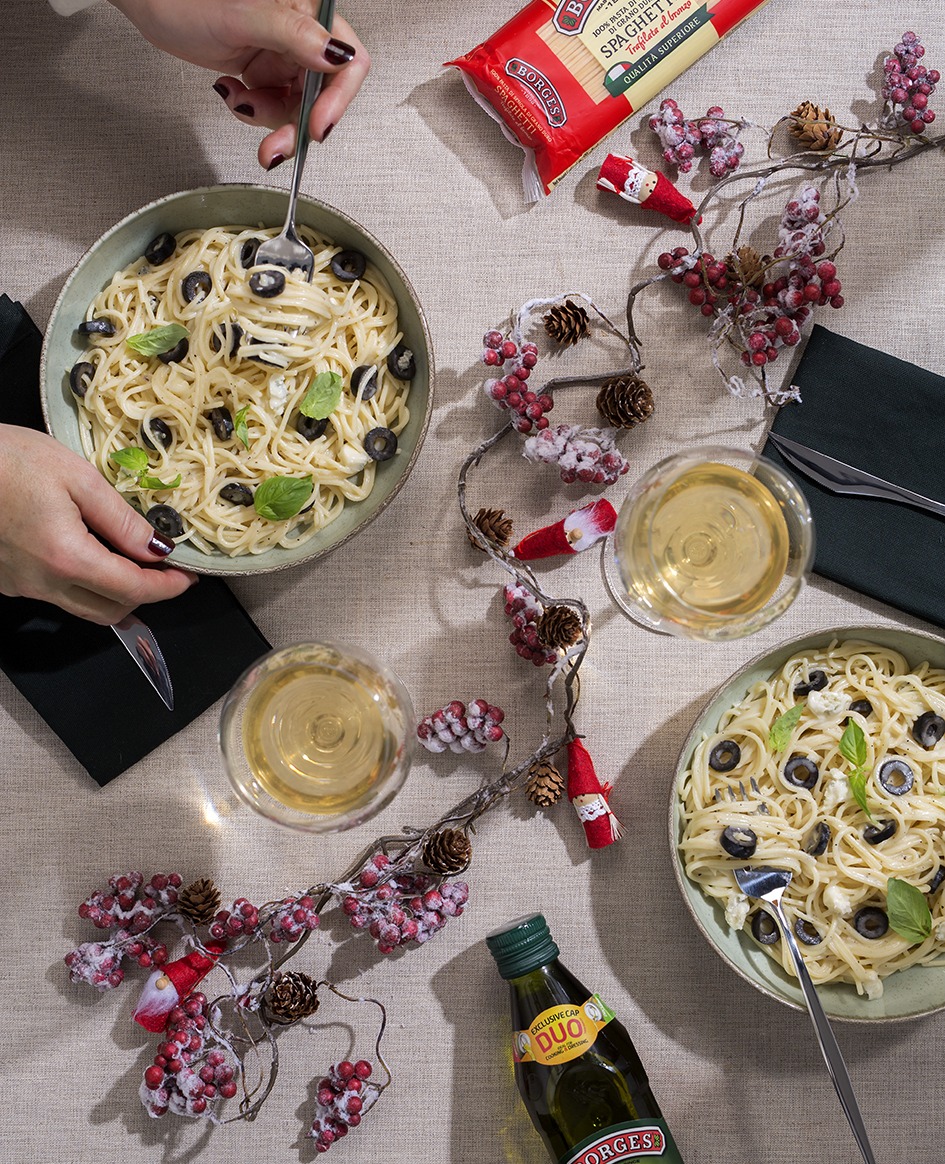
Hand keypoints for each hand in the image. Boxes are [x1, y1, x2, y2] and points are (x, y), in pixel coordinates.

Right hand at [0, 426, 195, 624]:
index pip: (133, 590)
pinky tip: (91, 553)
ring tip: (133, 562)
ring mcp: (21, 586)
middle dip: (145, 596)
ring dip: (114, 594)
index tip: (189, 578)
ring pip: (82, 607)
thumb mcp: (76, 476)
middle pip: (110, 611)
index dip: (168, 587)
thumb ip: (121, 519)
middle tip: (166, 571)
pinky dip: (84, 583)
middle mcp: (43, 583)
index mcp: (67, 558)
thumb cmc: (8, 459)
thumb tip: (158, 548)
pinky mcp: (7, 580)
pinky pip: (56, 594)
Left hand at [108, 0, 370, 167]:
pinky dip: (252, 110)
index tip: (317, 127)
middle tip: (275, 146)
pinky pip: (273, 106)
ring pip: (297, 107)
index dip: (336, 100)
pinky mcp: (264, 70)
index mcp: (310, 11)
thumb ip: (296, 34)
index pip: (348, 62)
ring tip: (240, 103)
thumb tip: (337, 55)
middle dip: (296, 123)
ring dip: (268, 118)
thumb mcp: (245, 14)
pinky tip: (232, 91)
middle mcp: (302, 34)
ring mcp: (283, 54)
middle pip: (322, 95)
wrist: (150, 1)